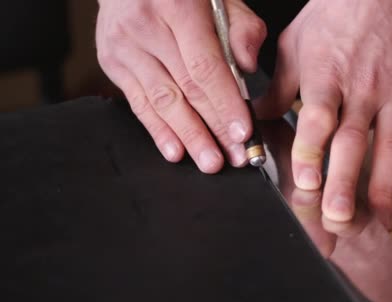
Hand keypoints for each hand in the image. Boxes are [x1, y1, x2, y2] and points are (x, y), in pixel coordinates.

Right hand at [96, 0, 266, 171]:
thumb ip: (241, 29)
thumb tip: (246, 67)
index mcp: (177, 6)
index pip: (205, 66)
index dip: (225, 104)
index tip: (243, 132)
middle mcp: (145, 27)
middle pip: (186, 89)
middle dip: (214, 128)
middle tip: (235, 156)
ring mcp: (124, 46)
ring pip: (162, 102)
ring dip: (189, 137)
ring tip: (209, 162)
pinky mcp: (112, 62)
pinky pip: (139, 104)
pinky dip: (159, 131)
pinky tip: (175, 151)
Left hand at [257, 0, 391, 223]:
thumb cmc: (335, 14)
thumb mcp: (295, 46)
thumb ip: (277, 88)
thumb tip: (253, 117)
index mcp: (326, 76)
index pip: (317, 118)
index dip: (311, 151)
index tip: (305, 182)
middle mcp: (362, 89)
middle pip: (353, 141)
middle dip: (345, 182)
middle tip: (339, 218)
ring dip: (386, 186)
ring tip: (381, 222)